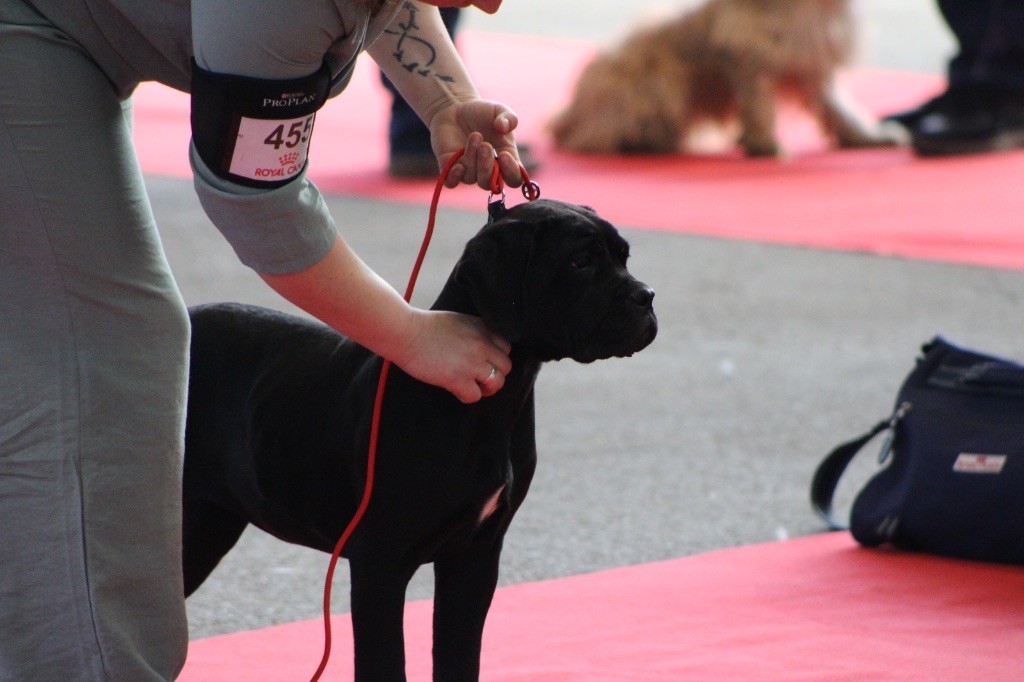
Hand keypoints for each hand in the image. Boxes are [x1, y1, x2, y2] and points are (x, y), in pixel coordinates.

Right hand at [396, 309, 511, 402]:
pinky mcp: (458, 379)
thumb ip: (475, 332)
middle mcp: (482, 345)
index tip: (487, 362)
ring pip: (496, 383)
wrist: (405, 332)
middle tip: (481, 378)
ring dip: (486, 388)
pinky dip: (467, 396)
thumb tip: (482, 348)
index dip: (497, 358)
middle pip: (506, 367)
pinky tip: (456, 390)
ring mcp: (472, 363)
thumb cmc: (425, 326)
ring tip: (473, 387)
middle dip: (495, 374)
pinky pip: (475, 396)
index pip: (506, 348)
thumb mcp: (459, 320)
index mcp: (482, 329)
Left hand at [429, 99, 525, 189]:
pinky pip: (451, 182)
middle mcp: (487, 170)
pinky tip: (458, 166)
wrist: (456, 108)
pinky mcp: (449, 167)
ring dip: (472, 158)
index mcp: (505, 160)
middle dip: (486, 167)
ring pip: (471, 178)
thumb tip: (504, 127)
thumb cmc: (482, 112)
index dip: (511, 173)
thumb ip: (509, 118)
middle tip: (485, 145)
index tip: (504, 155)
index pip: (513, 179)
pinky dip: (454, 178)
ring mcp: (468, 170)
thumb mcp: (499, 111)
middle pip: (489, 184)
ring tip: (474, 136)